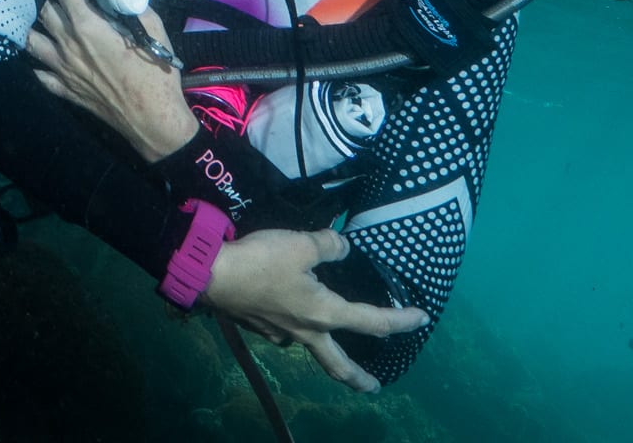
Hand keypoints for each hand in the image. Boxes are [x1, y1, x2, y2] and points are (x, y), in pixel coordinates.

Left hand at [25, 0, 199, 163]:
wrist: (154, 121)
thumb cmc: (156, 72)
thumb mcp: (151, 27)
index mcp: (87, 28)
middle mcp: (68, 46)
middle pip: (45, 12)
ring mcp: (63, 70)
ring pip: (33, 41)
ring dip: (33, 26)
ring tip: (37, 16)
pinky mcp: (65, 91)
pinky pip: (41, 75)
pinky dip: (37, 63)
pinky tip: (40, 57)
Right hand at [198, 228, 427, 393]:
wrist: (210, 274)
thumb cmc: (261, 261)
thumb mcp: (301, 244)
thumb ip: (327, 245)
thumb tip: (342, 247)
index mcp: (324, 314)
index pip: (373, 322)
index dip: (401, 320)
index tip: (422, 319)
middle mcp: (306, 332)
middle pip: (338, 364)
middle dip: (359, 378)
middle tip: (374, 388)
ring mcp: (280, 334)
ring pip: (309, 347)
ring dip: (323, 348)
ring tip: (327, 338)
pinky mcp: (258, 326)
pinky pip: (284, 332)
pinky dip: (293, 327)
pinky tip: (287, 314)